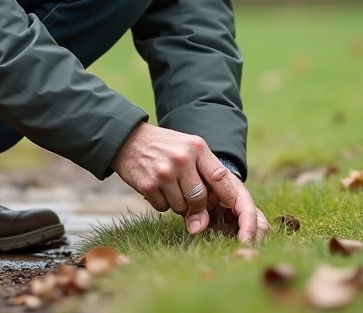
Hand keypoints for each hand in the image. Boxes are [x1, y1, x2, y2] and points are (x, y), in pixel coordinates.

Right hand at [110, 122, 267, 243]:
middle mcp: (182, 158)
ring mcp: (164, 172)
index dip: (230, 198)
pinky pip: (163, 208)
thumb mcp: (188, 151)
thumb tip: (202, 224)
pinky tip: (156, 186)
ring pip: (181, 207)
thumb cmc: (166, 148)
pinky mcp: (148, 184)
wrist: (128, 139)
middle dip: (196, 205)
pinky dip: (161, 202)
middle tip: (185, 193)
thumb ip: (203, 179)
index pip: (221, 178)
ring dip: (177, 203)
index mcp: (197, 147)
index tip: (234, 212)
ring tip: (168, 184)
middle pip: (200, 199)